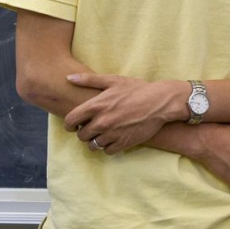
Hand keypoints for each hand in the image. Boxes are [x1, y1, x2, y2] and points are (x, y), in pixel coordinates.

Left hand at [64, 73, 183, 154]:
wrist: (160, 102)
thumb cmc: (137, 89)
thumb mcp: (114, 80)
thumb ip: (89, 80)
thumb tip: (69, 77)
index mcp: (96, 106)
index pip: (70, 121)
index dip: (70, 124)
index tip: (74, 124)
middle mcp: (101, 122)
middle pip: (81, 135)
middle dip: (84, 132)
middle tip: (93, 127)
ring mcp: (112, 134)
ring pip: (93, 145)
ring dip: (96, 140)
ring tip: (104, 133)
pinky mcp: (123, 143)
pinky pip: (107, 151)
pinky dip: (109, 146)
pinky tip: (115, 138)